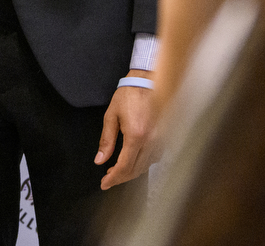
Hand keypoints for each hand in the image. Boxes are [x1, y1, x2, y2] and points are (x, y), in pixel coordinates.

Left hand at [95, 69, 154, 188]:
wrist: (149, 81)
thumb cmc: (129, 95)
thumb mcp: (111, 115)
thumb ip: (106, 140)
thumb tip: (99, 160)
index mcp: (136, 135)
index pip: (125, 166)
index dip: (114, 178)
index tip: (104, 183)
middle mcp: (151, 141)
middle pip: (136, 170)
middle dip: (121, 178)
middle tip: (108, 179)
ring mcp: (161, 140)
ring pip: (146, 166)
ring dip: (131, 172)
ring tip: (117, 172)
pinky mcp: (165, 138)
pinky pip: (154, 158)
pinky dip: (142, 164)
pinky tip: (133, 161)